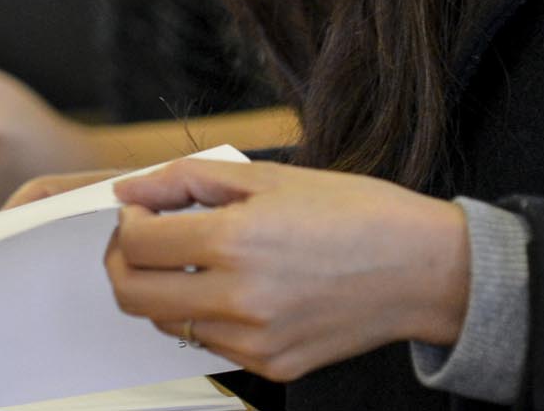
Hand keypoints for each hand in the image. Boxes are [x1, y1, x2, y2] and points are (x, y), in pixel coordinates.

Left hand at [103, 157, 469, 382]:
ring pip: (166, 323)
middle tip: (140, 240)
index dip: (125, 223)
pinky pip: (210, 343)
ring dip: (161, 290)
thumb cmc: (354, 212)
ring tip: (192, 259)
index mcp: (236, 240)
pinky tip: (233, 285)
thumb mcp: (268, 176)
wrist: (421, 268)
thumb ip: (187, 181)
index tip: (139, 212)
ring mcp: (255, 340)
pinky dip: (205, 314)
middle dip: (122, 263)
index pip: (136, 244)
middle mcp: (240, 298)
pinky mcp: (272, 366)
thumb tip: (131, 191)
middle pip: (133, 294)